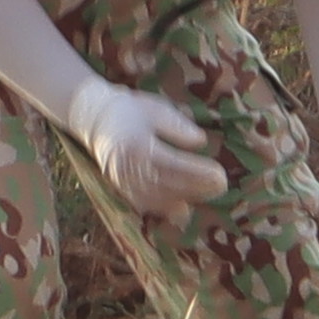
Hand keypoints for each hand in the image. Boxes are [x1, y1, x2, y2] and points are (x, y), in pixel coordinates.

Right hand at [70, 77, 228, 215]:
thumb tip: (201, 142)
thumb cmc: (130, 111)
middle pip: (170, 186)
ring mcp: (124, 184)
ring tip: (208, 194)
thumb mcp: (156, 110)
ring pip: (159, 200)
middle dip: (198, 189)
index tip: (220, 175)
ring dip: (186, 199)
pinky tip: (184, 206)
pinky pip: (147, 207)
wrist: (96, 121)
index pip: (174, 165)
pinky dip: (167, 209)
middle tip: (222, 186)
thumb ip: (178, 126)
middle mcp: (130, 170)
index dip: (199, 173)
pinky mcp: (122, 192)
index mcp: (139, 147)